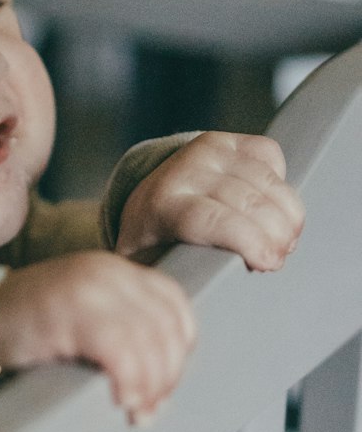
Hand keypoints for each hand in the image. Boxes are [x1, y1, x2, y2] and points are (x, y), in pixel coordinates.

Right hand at [0, 252, 196, 422]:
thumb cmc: (28, 331)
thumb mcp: (85, 319)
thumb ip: (124, 332)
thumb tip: (162, 386)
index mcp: (116, 270)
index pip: (174, 305)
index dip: (179, 350)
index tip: (164, 384)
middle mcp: (107, 271)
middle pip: (164, 325)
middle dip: (166, 375)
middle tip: (151, 409)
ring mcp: (88, 287)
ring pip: (147, 339)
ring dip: (149, 384)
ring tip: (137, 411)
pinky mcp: (69, 309)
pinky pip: (119, 349)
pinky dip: (129, 380)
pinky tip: (121, 399)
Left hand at [115, 132, 303, 270]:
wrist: (145, 201)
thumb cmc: (153, 245)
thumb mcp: (153, 270)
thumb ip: (176, 281)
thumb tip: (204, 292)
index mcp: (160, 206)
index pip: (212, 219)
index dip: (248, 240)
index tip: (269, 262)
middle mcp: (183, 170)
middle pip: (248, 202)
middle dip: (276, 235)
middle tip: (277, 259)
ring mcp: (206, 150)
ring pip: (266, 179)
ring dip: (286, 215)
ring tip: (283, 241)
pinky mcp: (227, 139)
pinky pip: (269, 154)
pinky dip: (279, 183)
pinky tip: (271, 206)